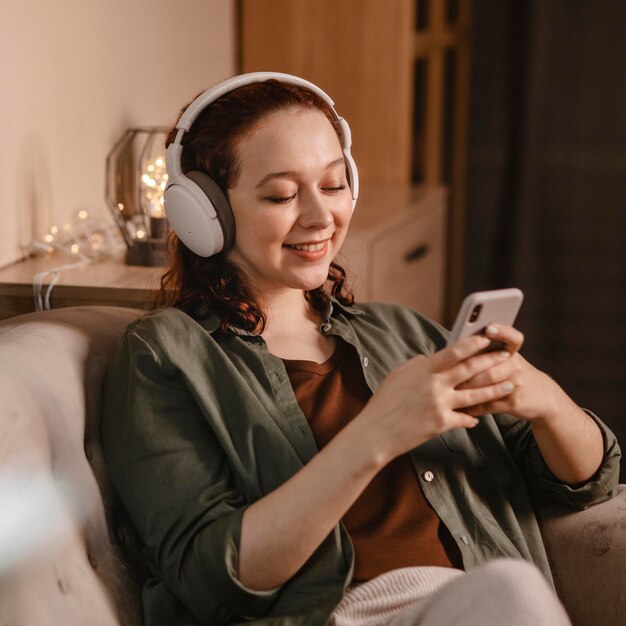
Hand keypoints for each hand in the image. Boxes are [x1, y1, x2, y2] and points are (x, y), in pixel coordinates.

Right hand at [355, 333, 516, 461]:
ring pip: (475, 394)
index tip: (486, 337)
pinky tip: (480, 418)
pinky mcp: (441, 423)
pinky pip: (464, 418)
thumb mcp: (397, 376)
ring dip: (495, 389)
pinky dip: (472, 418)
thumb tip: (429, 357)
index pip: (454, 351)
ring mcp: (440, 404)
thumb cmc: (383, 403)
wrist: (375, 432)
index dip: (473, 343)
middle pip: (470, 370)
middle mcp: (435, 385)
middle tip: (506, 356)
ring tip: (510, 384)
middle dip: (491, 361)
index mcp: (423, 369)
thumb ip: (416, 364)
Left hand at [459, 324, 565, 421]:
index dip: (501, 331)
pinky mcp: (514, 402)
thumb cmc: (513, 373)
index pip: (512, 337)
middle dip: (467, 369)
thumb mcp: (508, 358)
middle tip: (446, 371)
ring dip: (466, 389)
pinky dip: (472, 407)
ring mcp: (516, 384)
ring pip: (486, 386)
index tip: (488, 328)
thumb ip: (487, 352)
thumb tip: (454, 347)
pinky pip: (488, 405)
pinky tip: (460, 408)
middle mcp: (515, 364)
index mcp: (512, 351)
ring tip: (449, 390)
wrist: (543, 397)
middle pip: (488, 364)